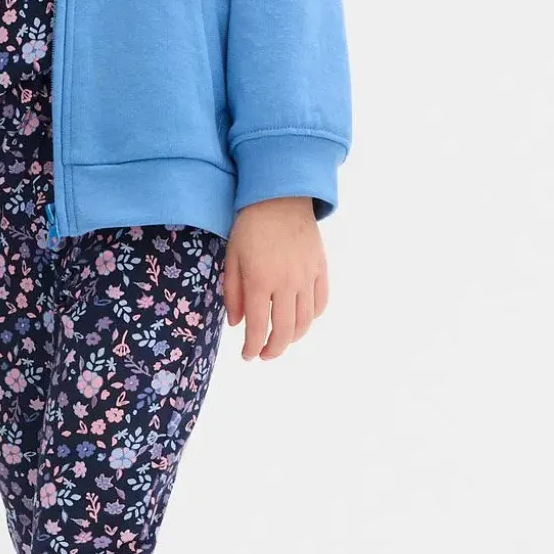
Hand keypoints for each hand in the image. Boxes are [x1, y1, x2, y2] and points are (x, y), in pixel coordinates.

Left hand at [222, 196, 328, 361]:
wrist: (280, 197)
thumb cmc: (249, 226)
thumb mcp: (232, 258)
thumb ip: (233, 293)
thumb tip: (237, 324)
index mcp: (260, 281)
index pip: (257, 327)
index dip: (252, 347)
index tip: (247, 356)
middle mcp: (286, 283)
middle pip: (285, 331)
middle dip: (274, 349)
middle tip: (264, 354)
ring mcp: (307, 277)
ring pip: (305, 321)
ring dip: (293, 338)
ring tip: (281, 341)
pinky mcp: (321, 269)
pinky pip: (320, 303)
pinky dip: (311, 318)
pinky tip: (300, 320)